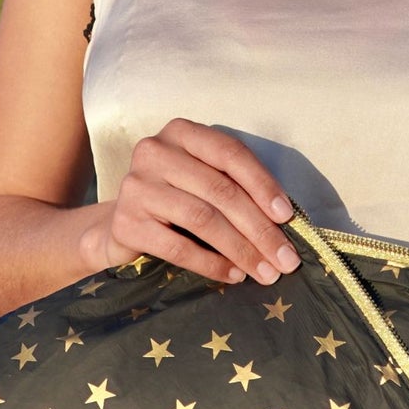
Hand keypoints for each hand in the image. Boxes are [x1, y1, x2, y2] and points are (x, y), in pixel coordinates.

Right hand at [83, 118, 301, 287]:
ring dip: (241, 250)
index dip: (263, 185)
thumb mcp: (202, 179)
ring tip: (265, 272)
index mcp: (181, 132)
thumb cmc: (175, 199)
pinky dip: (212, 264)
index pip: (230, 153)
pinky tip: (233, 275)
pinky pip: (178, 247)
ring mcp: (136, 186)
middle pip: (220, 190)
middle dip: (260, 229)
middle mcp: (154, 151)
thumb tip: (283, 221)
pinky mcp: (125, 222)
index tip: (287, 217)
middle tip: (286, 259)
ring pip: (203, 218)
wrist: (120, 226)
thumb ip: (234, 186)